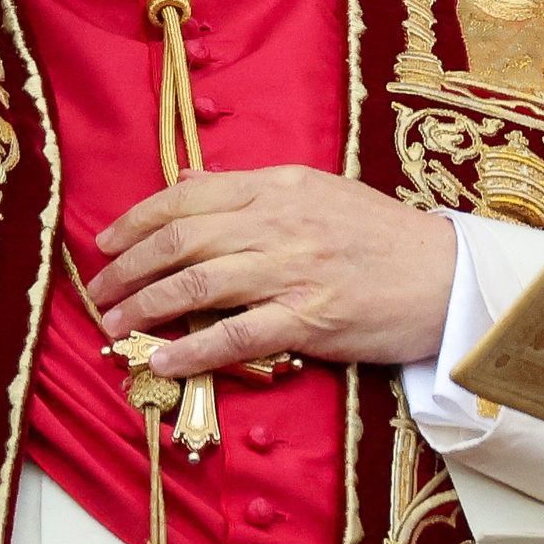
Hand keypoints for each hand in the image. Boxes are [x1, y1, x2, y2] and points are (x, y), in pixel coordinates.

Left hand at [84, 166, 456, 377]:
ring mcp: (292, 272)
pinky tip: (163, 360)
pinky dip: (192, 350)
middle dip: (128, 267)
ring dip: (145, 307)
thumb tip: (187, 183)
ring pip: (197, 286)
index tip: (106, 242)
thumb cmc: (382, 235)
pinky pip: (236, 337)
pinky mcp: (308, 320)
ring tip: (115, 325)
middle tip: (97, 290)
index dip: (138, 220)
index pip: (188, 196)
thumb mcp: (317, 189)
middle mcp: (278, 223)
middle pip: (181, 241)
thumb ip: (251, 187)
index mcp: (278, 186)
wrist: (446, 277)